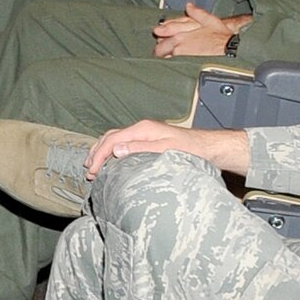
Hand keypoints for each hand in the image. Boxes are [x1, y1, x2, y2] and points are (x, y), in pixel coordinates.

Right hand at [86, 119, 251, 179]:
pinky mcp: (149, 140)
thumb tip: (116, 150)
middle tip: (89, 169)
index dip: (98, 155)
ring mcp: (145, 133)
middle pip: (109, 137)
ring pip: (115, 139)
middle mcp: (141, 129)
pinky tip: (112, 161)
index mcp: (142, 129)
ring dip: (102, 151)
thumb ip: (139, 149)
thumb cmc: (192, 150)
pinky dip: (112, 151)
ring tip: (95, 165)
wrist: (209, 148)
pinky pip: (123, 143)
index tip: (92, 170)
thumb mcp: (165, 150)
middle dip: (96, 152)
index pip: (111, 140)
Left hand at [151, 5, 249, 58]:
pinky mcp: (187, 68)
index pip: (161, 35)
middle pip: (159, 49)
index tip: (160, 34)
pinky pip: (174, 66)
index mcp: (181, 35)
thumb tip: (189, 6)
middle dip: (161, 48)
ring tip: (172, 56)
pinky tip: (179, 64)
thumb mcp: (210, 21)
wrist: (233, 53)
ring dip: (167, 56)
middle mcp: (178, 48)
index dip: (160, 34)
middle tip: (165, 48)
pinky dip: (174, 64)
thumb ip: (196, 13)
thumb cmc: (223, 39)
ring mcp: (181, 59)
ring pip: (166, 58)